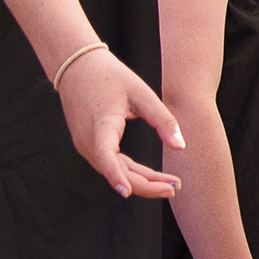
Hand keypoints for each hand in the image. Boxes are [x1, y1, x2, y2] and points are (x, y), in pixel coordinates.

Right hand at [63, 48, 184, 202]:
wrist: (77, 67)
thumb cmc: (111, 76)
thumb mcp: (142, 94)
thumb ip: (163, 120)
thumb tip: (181, 147)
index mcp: (101, 124)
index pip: (105, 155)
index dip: (115, 175)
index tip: (127, 192)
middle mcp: (88, 139)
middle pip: (116, 171)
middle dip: (146, 185)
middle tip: (176, 187)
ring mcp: (85, 144)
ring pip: (115, 171)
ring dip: (141, 181)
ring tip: (171, 184)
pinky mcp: (88, 145)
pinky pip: (111, 164)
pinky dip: (131, 172)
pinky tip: (152, 176)